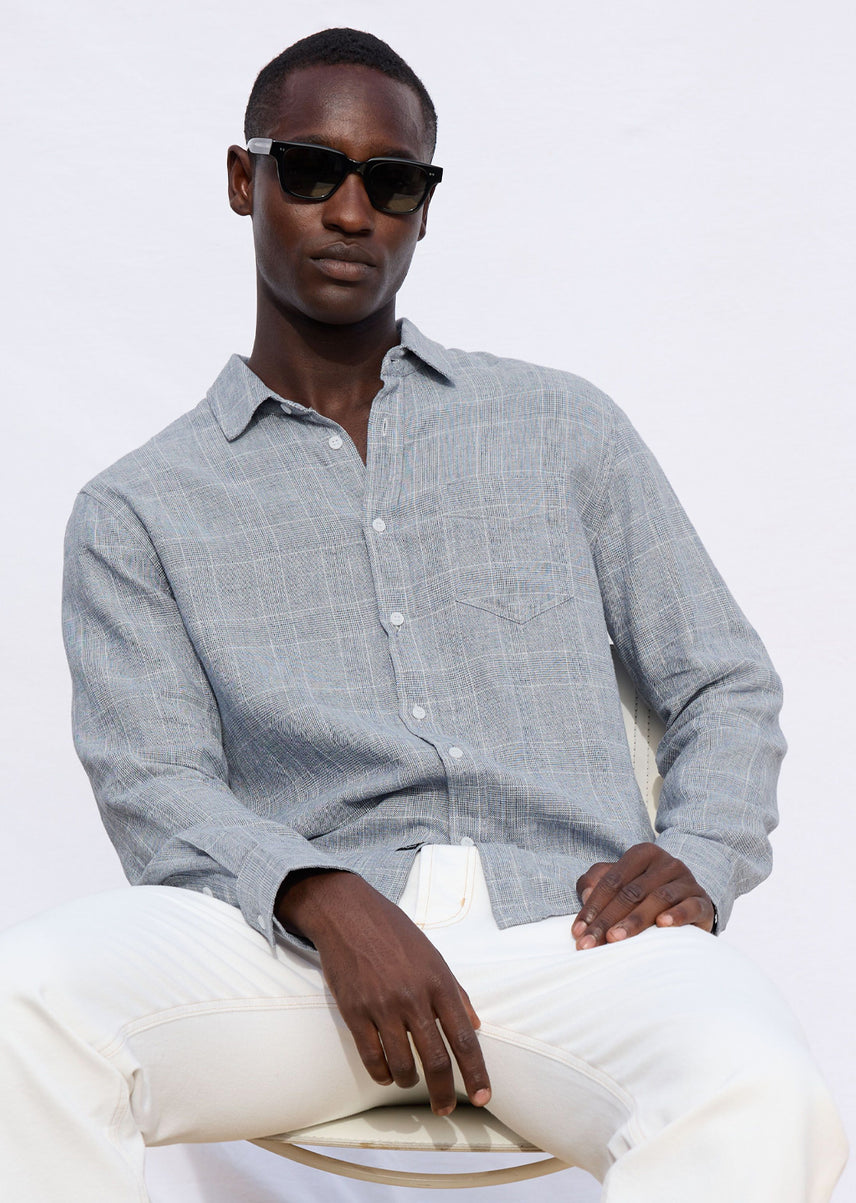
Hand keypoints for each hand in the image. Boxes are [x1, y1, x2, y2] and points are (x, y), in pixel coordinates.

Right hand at [276, 870, 490, 1115]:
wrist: (349, 914)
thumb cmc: (395, 934)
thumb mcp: (433, 956)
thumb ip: (455, 992)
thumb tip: (475, 1026)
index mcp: (438, 982)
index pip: (464, 1038)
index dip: (476, 1072)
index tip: (483, 1097)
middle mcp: (413, 997)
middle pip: (436, 1060)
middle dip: (445, 1092)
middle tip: (446, 1108)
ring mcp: (382, 1006)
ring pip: (403, 1064)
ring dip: (410, 1082)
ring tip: (411, 1082)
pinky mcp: (354, 1012)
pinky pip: (372, 1057)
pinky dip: (382, 1074)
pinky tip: (387, 1075)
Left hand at [572, 843, 714, 949]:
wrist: (690, 899)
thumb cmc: (647, 891)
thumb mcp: (621, 881)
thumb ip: (598, 882)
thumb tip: (586, 893)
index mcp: (643, 854)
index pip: (612, 880)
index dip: (593, 906)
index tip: (578, 931)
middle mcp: (666, 863)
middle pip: (631, 892)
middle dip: (607, 919)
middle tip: (590, 942)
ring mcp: (686, 881)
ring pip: (658, 899)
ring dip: (634, 921)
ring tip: (615, 938)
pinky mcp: (702, 900)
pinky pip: (690, 906)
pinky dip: (676, 915)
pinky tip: (661, 925)